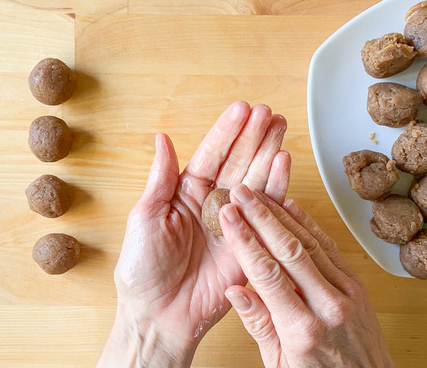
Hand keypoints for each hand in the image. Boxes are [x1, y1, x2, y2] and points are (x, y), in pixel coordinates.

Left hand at [98, 101, 290, 366]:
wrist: (159, 316)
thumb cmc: (143, 272)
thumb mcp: (144, 218)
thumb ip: (160, 178)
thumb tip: (162, 138)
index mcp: (185, 193)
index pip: (211, 154)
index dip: (227, 132)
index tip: (242, 110)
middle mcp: (212, 204)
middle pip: (238, 162)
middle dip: (254, 136)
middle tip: (269, 113)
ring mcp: (233, 222)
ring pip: (255, 180)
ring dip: (269, 153)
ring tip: (281, 128)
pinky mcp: (249, 242)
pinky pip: (265, 212)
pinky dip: (277, 188)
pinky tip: (283, 163)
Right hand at [219, 184, 394, 367]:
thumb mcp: (279, 363)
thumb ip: (258, 324)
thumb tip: (234, 289)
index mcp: (302, 330)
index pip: (267, 274)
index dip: (245, 241)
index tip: (229, 218)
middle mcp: (328, 306)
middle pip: (289, 250)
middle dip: (262, 217)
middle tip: (241, 193)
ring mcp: (347, 293)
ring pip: (310, 243)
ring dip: (282, 215)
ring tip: (260, 194)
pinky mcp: (357, 285)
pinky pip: (330, 248)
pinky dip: (309, 225)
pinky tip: (292, 208)